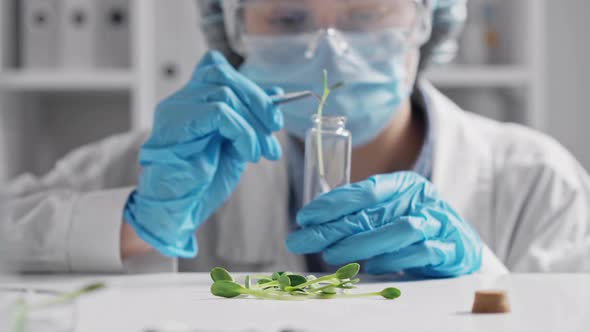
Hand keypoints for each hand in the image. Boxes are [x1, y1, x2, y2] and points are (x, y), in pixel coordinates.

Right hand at [124, 51, 282, 257]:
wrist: (178, 210)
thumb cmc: (202, 183)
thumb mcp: (235, 145)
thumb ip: (249, 120)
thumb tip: (275, 96)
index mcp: (193, 101)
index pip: (216, 66)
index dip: (248, 84)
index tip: (270, 114)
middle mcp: (181, 99)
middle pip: (223, 74)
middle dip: (258, 101)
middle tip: (275, 130)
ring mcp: (175, 109)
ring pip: (225, 93)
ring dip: (253, 123)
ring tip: (261, 152)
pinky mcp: (175, 123)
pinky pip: (218, 112)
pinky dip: (242, 131)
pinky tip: (248, 153)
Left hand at [286, 172, 481, 276]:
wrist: (460, 243)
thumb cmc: (416, 225)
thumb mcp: (390, 213)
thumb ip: (361, 216)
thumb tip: (315, 227)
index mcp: (404, 185)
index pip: (365, 189)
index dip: (333, 202)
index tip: (304, 216)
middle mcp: (422, 199)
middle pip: (373, 212)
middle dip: (332, 227)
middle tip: (303, 239)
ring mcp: (437, 222)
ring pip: (399, 229)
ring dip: (362, 243)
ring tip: (331, 254)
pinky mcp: (449, 247)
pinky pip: (421, 252)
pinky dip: (395, 260)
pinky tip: (372, 266)